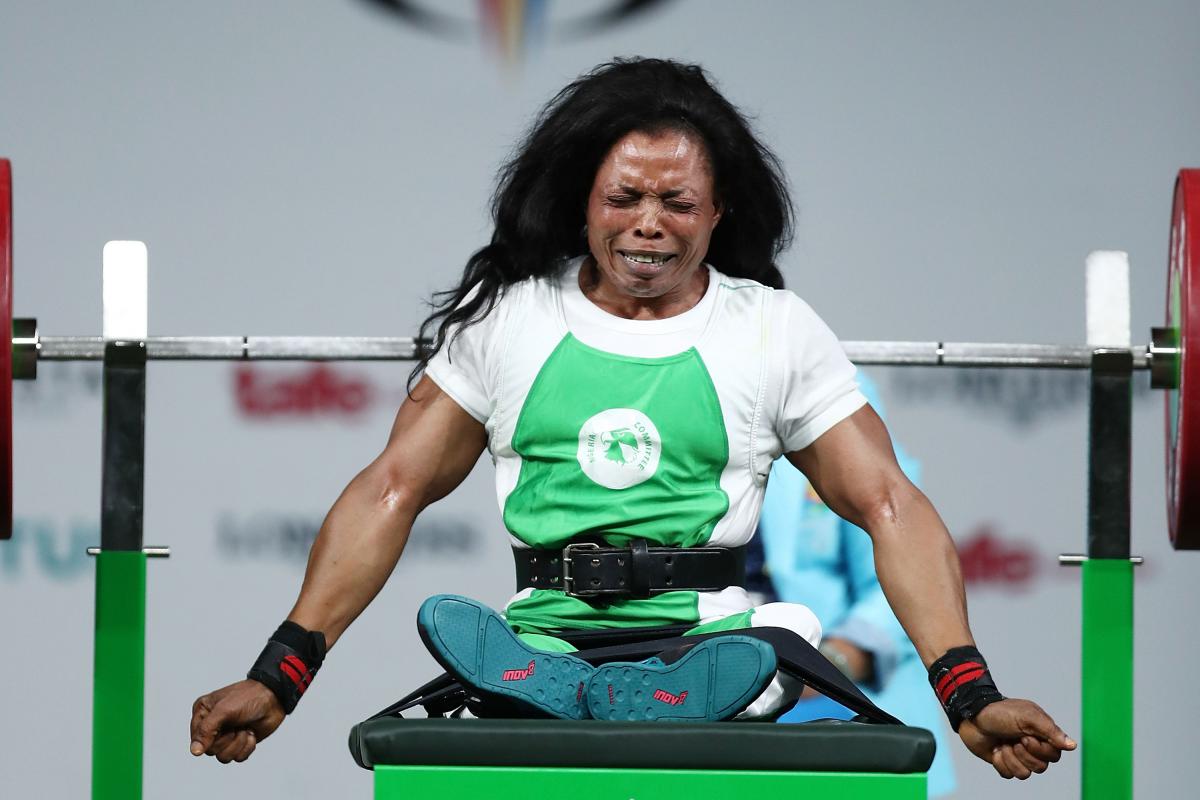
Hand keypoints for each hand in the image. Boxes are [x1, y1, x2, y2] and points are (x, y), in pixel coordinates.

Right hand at [190, 679, 285, 762]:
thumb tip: (194, 751)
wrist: (274, 698)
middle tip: (236, 725)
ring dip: (238, 743)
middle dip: (228, 739)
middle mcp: (212, 726)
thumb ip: (206, 730)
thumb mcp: (223, 710)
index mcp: (202, 714)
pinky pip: (238, 758)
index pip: (196, 740)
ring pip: (223, 757)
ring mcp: (226, 735)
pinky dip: (247, 747)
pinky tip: (251, 732)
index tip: (221, 727)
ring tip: (245, 728)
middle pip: (210, 751)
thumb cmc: (248, 697)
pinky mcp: (240, 743)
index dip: (210, 737)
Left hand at [958, 698, 1076, 778]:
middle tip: (1012, 739)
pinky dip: (1000, 762)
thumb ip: (1050, 731)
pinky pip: (1008, 775)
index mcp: (1041, 734)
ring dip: (1010, 758)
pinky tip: (995, 750)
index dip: (1040, 750)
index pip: (1054, 755)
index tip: (1025, 736)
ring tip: (1002, 743)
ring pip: (1025, 774)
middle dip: (1023, 754)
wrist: (972, 716)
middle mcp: (1031, 746)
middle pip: (1041, 767)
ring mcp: (1017, 754)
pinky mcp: (1003, 761)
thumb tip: (1072, 745)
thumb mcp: (1027, 717)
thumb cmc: (999, 712)